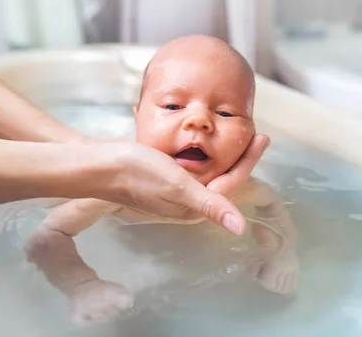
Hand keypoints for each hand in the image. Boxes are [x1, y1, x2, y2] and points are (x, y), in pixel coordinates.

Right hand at [94, 136, 267, 235]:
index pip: (232, 184)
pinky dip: (206, 155)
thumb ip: (211, 204)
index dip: (249, 161)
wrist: (99, 165)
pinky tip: (207, 144)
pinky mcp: (167, 180)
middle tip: (257, 134)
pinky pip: (196, 169)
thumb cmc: (136, 172)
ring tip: (239, 135)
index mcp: (195, 208)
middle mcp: (189, 203)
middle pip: (225, 180)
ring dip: (226, 156)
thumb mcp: (177, 185)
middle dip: (241, 158)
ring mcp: (177, 192)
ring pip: (211, 174)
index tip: (262, 138)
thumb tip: (240, 228)